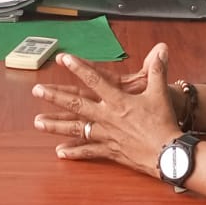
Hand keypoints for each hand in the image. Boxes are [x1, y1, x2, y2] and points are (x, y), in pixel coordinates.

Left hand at [31, 43, 178, 177]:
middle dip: (55, 97)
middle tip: (37, 91)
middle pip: (76, 104)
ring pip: (76, 128)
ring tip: (38, 123)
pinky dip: (74, 152)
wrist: (168, 153)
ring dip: (56, 125)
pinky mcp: (110, 150)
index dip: (79, 68)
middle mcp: (107, 117)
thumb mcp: (160, 93)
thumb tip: (162, 50)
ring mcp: (106, 134)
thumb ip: (157, 70)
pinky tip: (60, 153)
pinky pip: (89, 151)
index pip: (95, 80)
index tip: (64, 59)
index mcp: (118, 100)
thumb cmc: (164, 123)